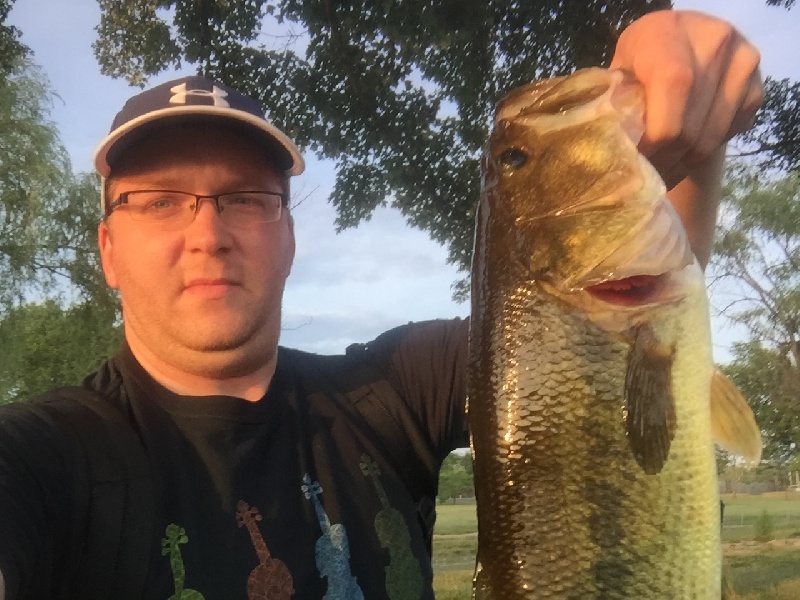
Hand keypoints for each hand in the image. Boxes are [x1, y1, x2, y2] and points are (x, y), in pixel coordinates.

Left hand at [611, 10, 762, 188]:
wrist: (682, 37)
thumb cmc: (641, 57)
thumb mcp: (620, 69)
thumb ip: (617, 101)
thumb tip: (615, 149)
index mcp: (670, 35)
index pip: (673, 88)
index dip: (653, 135)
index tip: (635, 159)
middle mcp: (714, 42)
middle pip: (690, 125)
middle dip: (664, 159)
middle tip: (645, 175)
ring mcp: (742, 64)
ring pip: (710, 139)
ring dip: (683, 163)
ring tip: (662, 171)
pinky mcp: (757, 86)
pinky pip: (728, 135)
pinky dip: (703, 151)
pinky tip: (684, 151)